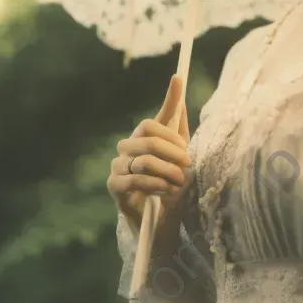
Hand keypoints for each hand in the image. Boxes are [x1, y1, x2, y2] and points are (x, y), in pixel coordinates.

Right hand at [108, 74, 191, 230]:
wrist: (160, 220)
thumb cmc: (170, 182)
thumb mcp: (179, 152)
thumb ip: (177, 122)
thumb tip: (178, 81)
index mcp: (143, 139)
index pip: (152, 120)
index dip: (168, 103)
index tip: (179, 81)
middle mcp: (127, 148)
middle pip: (148, 137)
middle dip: (173, 150)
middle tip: (188, 162)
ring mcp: (118, 166)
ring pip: (144, 159)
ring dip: (168, 171)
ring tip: (179, 182)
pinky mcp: (114, 186)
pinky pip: (135, 179)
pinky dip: (156, 184)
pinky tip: (166, 190)